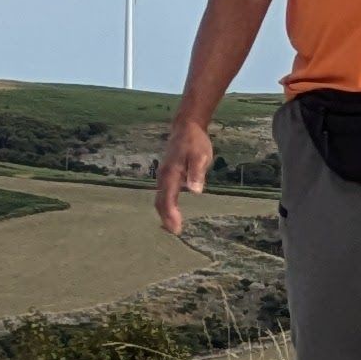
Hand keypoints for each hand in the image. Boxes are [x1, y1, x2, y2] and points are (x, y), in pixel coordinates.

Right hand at [151, 114, 213, 235]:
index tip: (176, 229)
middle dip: (165, 218)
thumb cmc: (195, 142)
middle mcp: (163, 177)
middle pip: (160, 201)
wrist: (186, 127)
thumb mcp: (200, 155)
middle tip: (174, 232)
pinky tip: (172, 212)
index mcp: (170, 174)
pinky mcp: (166, 175)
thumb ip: (197, 172)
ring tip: (172, 227)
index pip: (167, 199)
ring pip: (160, 198)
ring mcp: (163, 175)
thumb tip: (195, 191)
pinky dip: (165, 205)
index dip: (170, 215)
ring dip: (164, 213)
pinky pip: (163, 193)